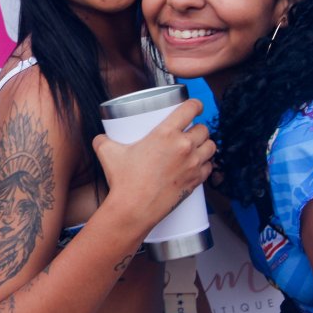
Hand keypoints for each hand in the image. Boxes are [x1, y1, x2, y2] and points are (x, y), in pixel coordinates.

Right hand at [92, 98, 214, 227]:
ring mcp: (192, 164)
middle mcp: (184, 146)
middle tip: (189, 132)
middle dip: (197, 128)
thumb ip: (104, 141)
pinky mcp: (195, 181)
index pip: (190, 109)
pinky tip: (198, 164)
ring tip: (196, 147)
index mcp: (166, 133)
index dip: (196, 104)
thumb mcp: (108, 153)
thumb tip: (101, 138)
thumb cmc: (123, 181)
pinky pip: (209, 167)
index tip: (195, 106)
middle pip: (203, 129)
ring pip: (210, 147)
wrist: (134, 208)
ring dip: (205, 145)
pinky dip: (205, 164)